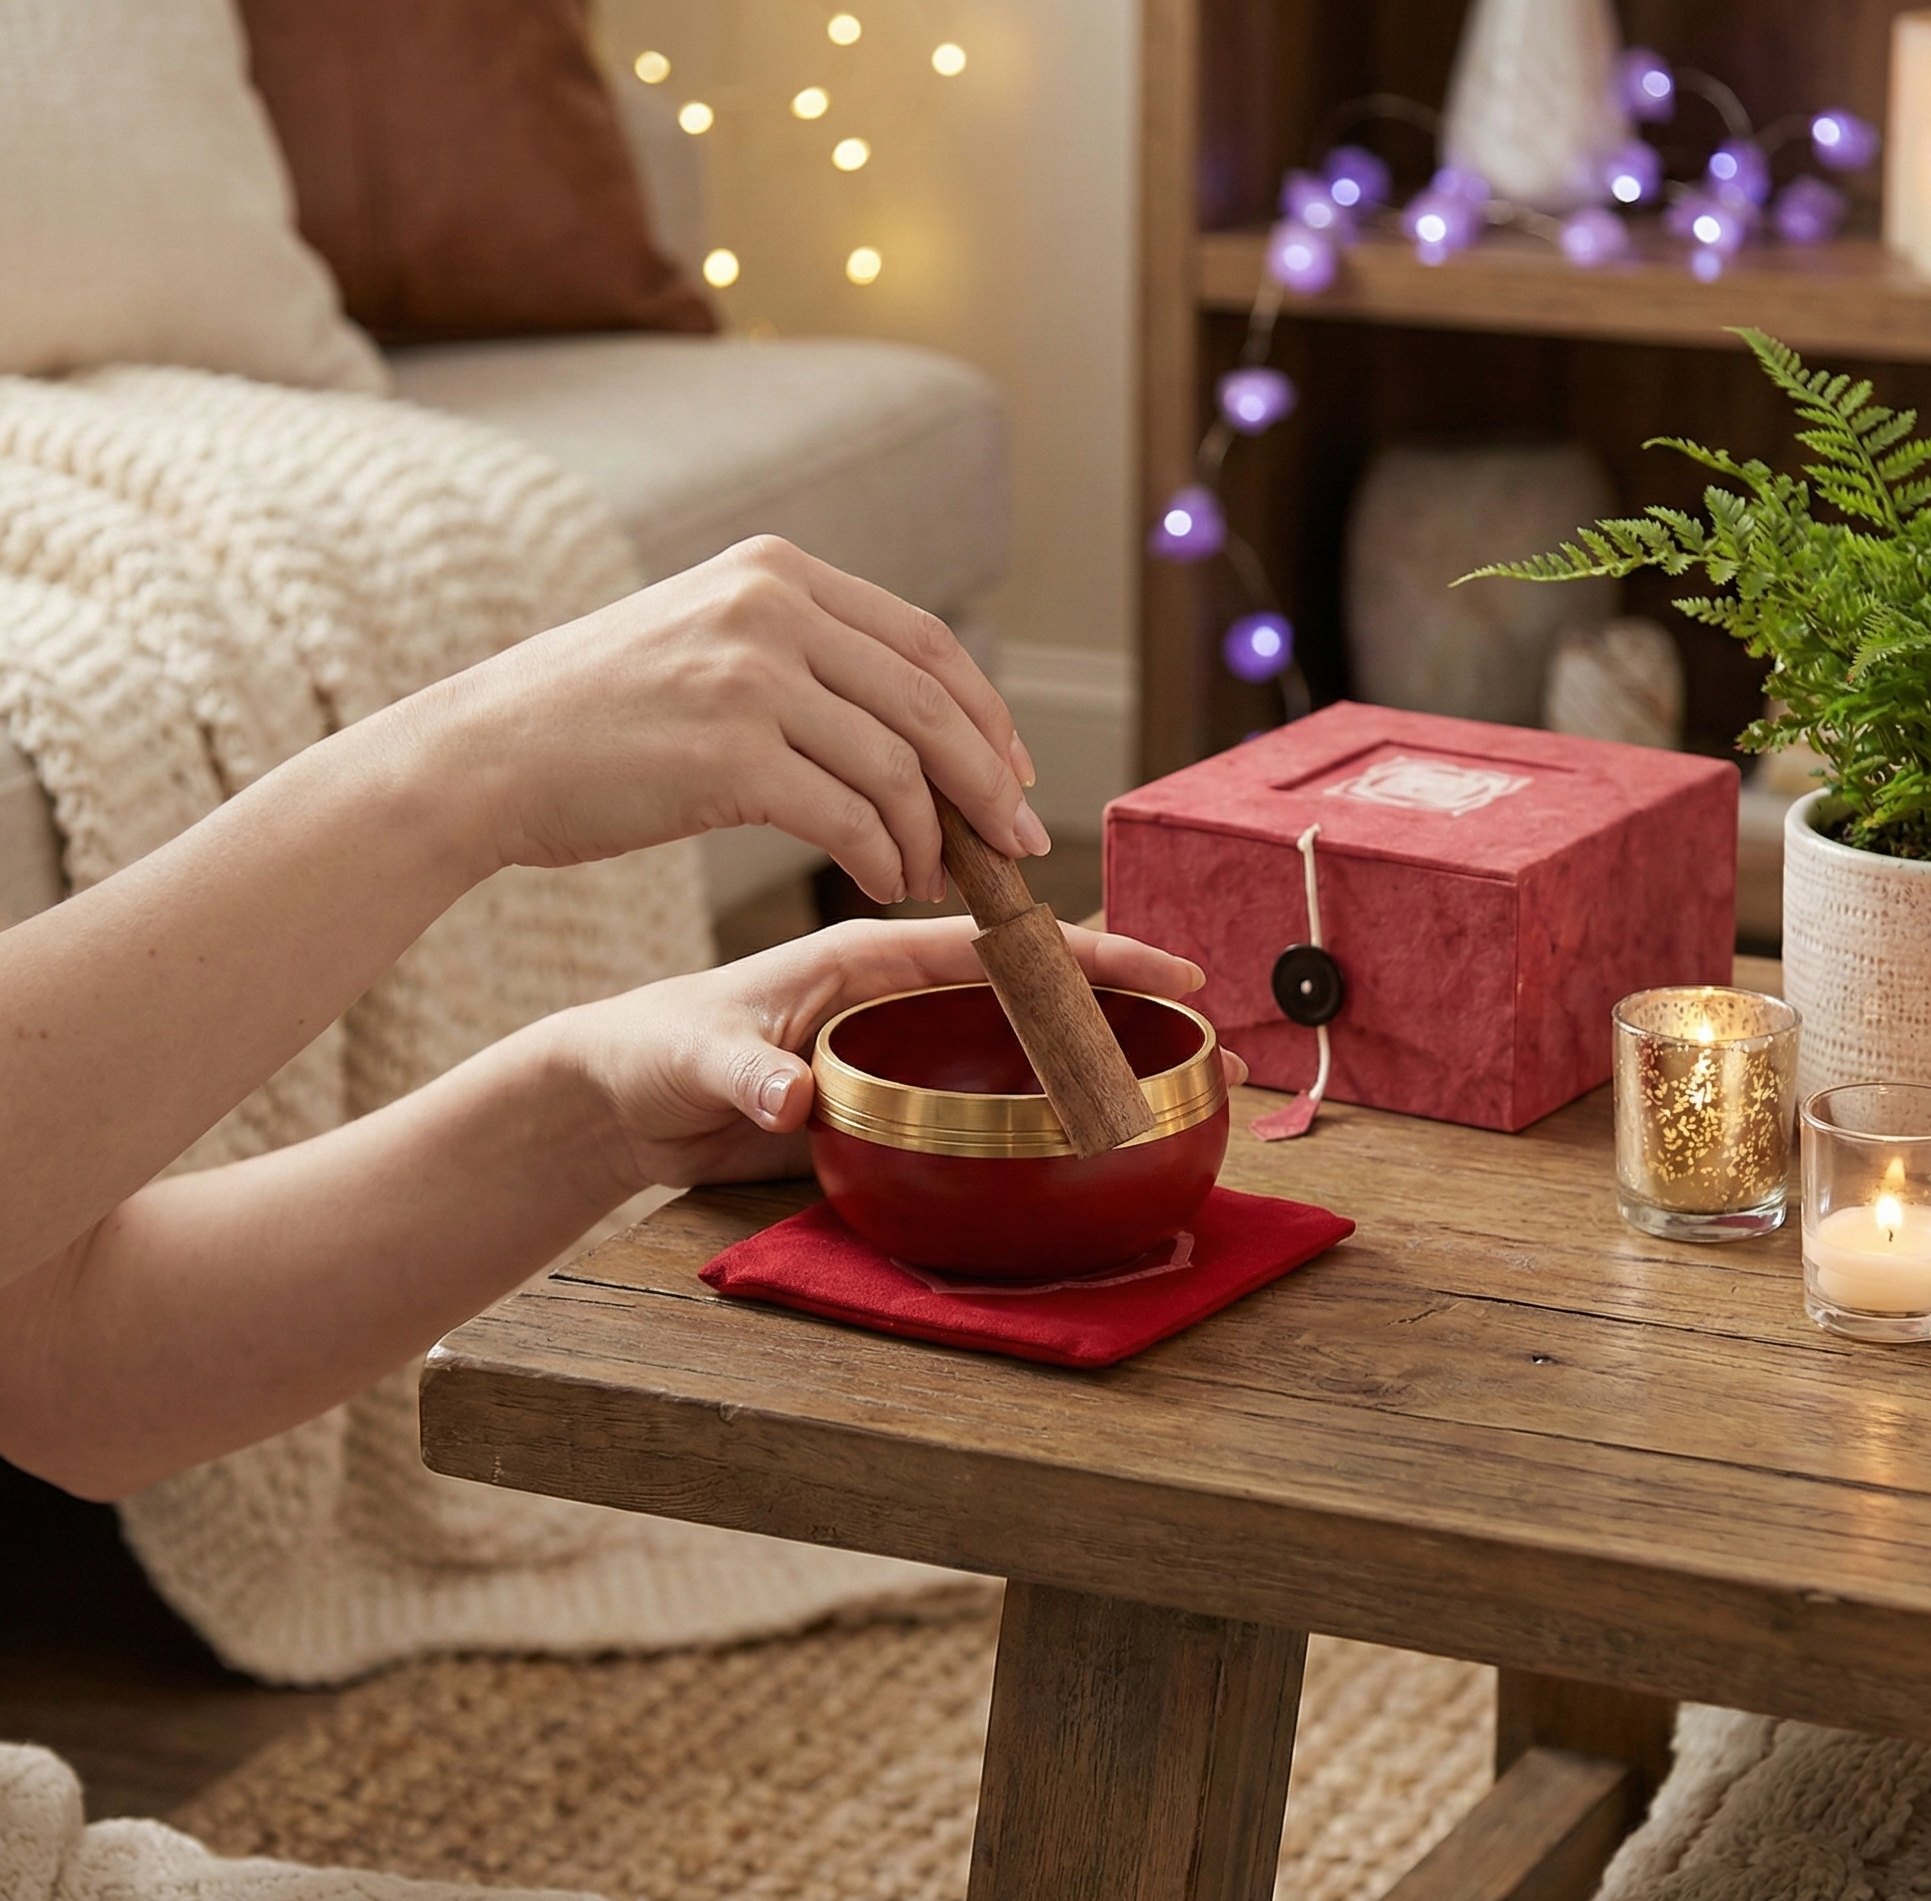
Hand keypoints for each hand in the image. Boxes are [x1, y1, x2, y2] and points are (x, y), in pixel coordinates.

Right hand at [442, 537, 1045, 903]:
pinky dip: (884, 859)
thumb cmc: (596, 719)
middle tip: (1017, 846)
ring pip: (897, 766)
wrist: (484, 755)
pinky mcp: (728, 753)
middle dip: (989, 783)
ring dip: (933, 837)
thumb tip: (909, 722)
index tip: (1014, 774)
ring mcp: (749, 675)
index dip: (987, 714)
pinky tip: (884, 884)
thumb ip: (799, 654)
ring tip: (932, 878)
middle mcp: (770, 607)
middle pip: (931, 702)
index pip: (924, 642)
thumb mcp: (703, 641)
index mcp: (775, 572)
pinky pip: (849, 817)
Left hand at [558, 917, 1246, 1188]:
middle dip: (1120, 1002)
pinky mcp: (887, 1100)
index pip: (995, 945)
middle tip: (1206, 1031)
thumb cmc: (650, 1052)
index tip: (1165, 969)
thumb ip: (746, 1072)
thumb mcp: (693, 1059)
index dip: (1084, 955)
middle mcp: (895, 995)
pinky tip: (1086, 1130)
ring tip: (1178, 1079)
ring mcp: (896, 1048)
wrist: (616, 1097)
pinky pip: (980, 1099)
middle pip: (1028, 989)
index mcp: (865, 956)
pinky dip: (1040, 1107)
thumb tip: (795, 1098)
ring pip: (1014, 1042)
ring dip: (1091, 1055)